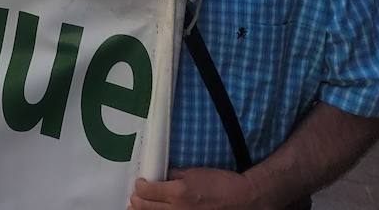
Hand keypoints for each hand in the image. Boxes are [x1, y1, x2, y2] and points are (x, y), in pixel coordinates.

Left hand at [130, 168, 265, 208]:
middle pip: (144, 206)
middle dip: (136, 199)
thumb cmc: (220, 183)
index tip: (140, 182)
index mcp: (178, 192)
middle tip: (136, 195)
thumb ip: (173, 175)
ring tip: (138, 207)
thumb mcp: (194, 172)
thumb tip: (160, 177)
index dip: (139, 185)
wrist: (242, 199)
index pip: (146, 190)